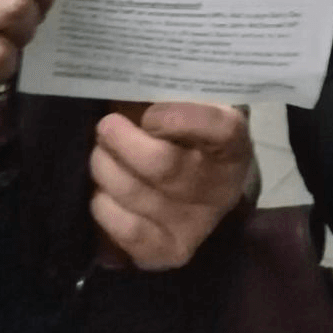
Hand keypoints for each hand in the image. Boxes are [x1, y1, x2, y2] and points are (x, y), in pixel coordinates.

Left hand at [89, 102, 253, 270]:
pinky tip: (102, 192)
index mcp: (233, 143)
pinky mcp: (171, 251)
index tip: (151, 113)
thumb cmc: (190, 137)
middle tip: (106, 127)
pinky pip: (127, 230)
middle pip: (163, 165)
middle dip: (122, 142)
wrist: (208, 190)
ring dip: (104, 169)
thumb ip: (168, 94)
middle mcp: (221, 187)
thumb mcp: (191, 107)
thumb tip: (124, 81)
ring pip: (135, 193)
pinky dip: (104, 206)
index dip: (180, 118)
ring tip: (100, 155)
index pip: (220, 129)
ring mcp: (197, 223)